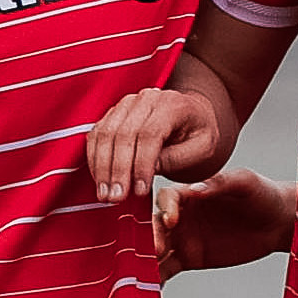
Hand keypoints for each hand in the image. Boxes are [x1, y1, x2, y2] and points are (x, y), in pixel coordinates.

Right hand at [85, 83, 232, 212]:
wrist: (191, 115)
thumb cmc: (198, 133)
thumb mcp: (203, 148)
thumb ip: (178, 158)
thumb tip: (148, 170)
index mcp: (172, 105)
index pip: (150, 134)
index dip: (142, 165)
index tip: (139, 191)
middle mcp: (146, 99)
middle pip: (124, 133)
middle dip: (118, 170)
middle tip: (116, 198)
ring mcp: (127, 104)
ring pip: (106, 133)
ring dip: (102, 167)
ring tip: (105, 194)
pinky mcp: (113, 113)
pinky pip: (97, 134)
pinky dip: (94, 158)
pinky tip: (100, 179)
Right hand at [155, 169, 293, 272]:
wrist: (277, 223)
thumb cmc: (262, 195)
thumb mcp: (244, 182)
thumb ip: (220, 183)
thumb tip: (195, 189)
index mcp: (190, 192)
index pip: (167, 198)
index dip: (166, 208)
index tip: (172, 221)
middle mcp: (181, 215)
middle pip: (156, 225)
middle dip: (152, 237)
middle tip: (157, 250)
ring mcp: (183, 239)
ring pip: (157, 249)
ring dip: (148, 260)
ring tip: (145, 273)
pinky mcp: (190, 259)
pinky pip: (167, 269)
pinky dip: (156, 278)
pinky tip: (149, 288)